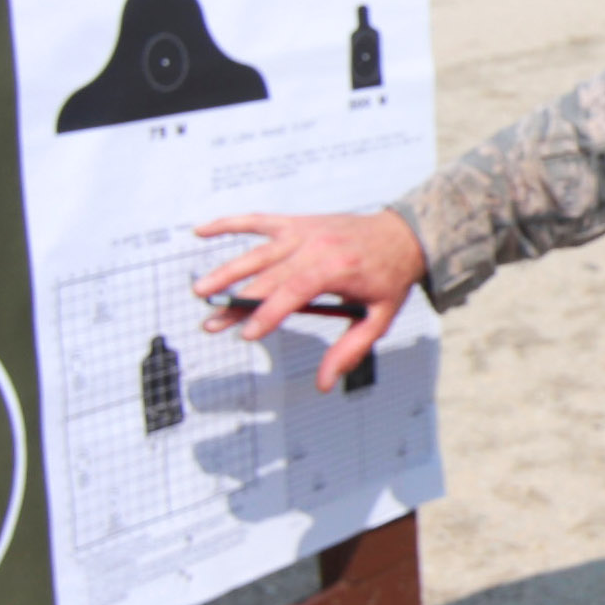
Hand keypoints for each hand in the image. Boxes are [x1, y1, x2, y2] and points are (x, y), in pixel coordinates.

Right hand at [189, 207, 425, 393]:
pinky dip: (228, 224)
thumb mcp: (379, 319)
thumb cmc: (389, 278)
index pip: (294, 291)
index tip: (247, 334)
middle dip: (238, 303)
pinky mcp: (295, 223)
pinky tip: (201, 232)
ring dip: (226, 271)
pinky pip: (257, 221)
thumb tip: (325, 384)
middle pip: (268, 277)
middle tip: (212, 324)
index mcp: (337, 268)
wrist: (403, 235)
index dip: (269, 313)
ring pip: (256, 252)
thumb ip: (350, 350)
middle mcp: (315, 246)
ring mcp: (302, 232)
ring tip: (201, 291)